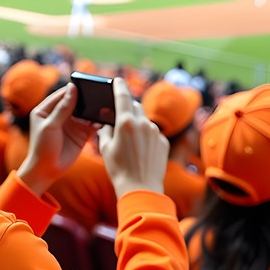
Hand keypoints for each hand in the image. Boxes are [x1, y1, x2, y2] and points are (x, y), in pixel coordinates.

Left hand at [17, 84, 98, 195]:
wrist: (47, 171)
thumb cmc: (42, 148)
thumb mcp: (50, 126)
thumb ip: (63, 108)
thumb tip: (72, 89)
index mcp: (46, 110)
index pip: (61, 95)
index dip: (72, 90)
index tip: (84, 85)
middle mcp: (59, 115)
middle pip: (75, 102)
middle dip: (85, 99)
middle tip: (97, 94)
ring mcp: (71, 124)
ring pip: (84, 113)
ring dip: (92, 111)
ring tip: (101, 107)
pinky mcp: (80, 134)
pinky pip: (91, 125)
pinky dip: (97, 122)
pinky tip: (102, 121)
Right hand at [99, 78, 168, 197]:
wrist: (141, 189)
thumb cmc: (119, 170)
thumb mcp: (106, 149)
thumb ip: (106, 132)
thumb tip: (107, 124)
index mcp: (126, 122)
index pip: (123, 96)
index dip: (119, 86)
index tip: (117, 80)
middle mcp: (143, 123)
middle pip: (135, 106)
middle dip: (128, 108)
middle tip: (121, 115)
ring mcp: (155, 132)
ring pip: (144, 121)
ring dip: (137, 125)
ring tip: (130, 142)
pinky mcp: (163, 142)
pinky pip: (153, 134)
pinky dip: (146, 137)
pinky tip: (141, 151)